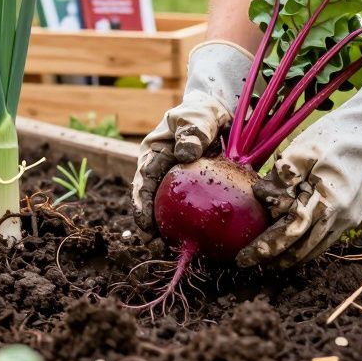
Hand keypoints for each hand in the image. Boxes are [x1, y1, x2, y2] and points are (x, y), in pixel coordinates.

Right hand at [132, 41, 252, 232]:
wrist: (221, 112)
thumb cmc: (202, 112)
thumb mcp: (196, 116)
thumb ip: (192, 131)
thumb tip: (185, 153)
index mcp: (153, 153)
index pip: (143, 181)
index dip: (141, 204)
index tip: (145, 223)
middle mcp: (161, 171)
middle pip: (150, 201)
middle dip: (149, 224)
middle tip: (156, 244)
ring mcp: (176, 181)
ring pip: (168, 208)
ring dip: (167, 229)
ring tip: (172, 248)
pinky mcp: (193, 189)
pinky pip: (190, 208)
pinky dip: (190, 222)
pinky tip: (199, 238)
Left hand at [237, 65, 361, 267]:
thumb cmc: (336, 136)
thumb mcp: (303, 150)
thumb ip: (281, 177)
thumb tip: (261, 197)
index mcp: (325, 200)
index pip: (287, 234)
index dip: (263, 249)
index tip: (242, 260)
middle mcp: (339, 217)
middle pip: (301, 251)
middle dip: (275, 261)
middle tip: (251, 265)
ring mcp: (348, 219)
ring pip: (315, 250)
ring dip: (291, 258)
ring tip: (268, 260)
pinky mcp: (352, 216)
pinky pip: (325, 240)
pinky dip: (306, 248)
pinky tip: (292, 246)